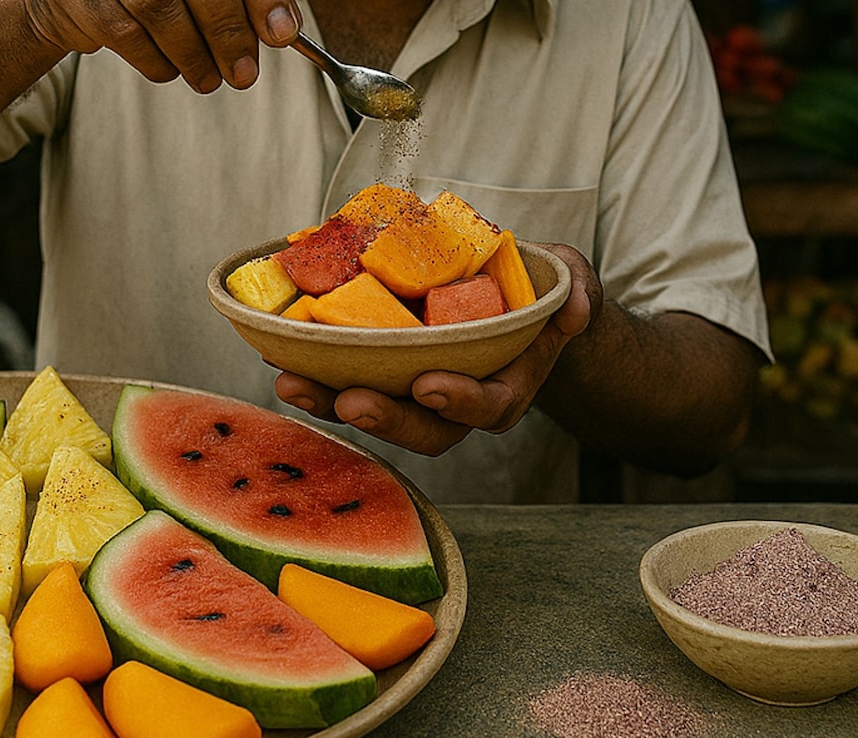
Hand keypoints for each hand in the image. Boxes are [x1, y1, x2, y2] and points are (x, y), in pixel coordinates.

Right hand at [24, 0, 301, 91]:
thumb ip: (242, 3)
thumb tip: (282, 28)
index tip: (282, 33)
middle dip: (227, 34)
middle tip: (243, 73)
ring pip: (157, 9)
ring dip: (192, 55)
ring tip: (209, 78)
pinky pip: (123, 32)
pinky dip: (155, 61)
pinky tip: (171, 68)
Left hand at [275, 242, 602, 455]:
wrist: (512, 303)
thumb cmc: (537, 294)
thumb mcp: (568, 282)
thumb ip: (577, 291)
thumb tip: (572, 310)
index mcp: (506, 387)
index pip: (488, 407)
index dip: (461, 400)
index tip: (430, 383)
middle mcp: (458, 403)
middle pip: (423, 428)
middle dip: (386, 418)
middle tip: (350, 399)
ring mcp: (417, 394)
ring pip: (377, 413)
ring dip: (332, 403)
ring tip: (291, 382)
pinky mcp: (383, 377)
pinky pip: (349, 384)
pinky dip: (316, 375)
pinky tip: (280, 355)